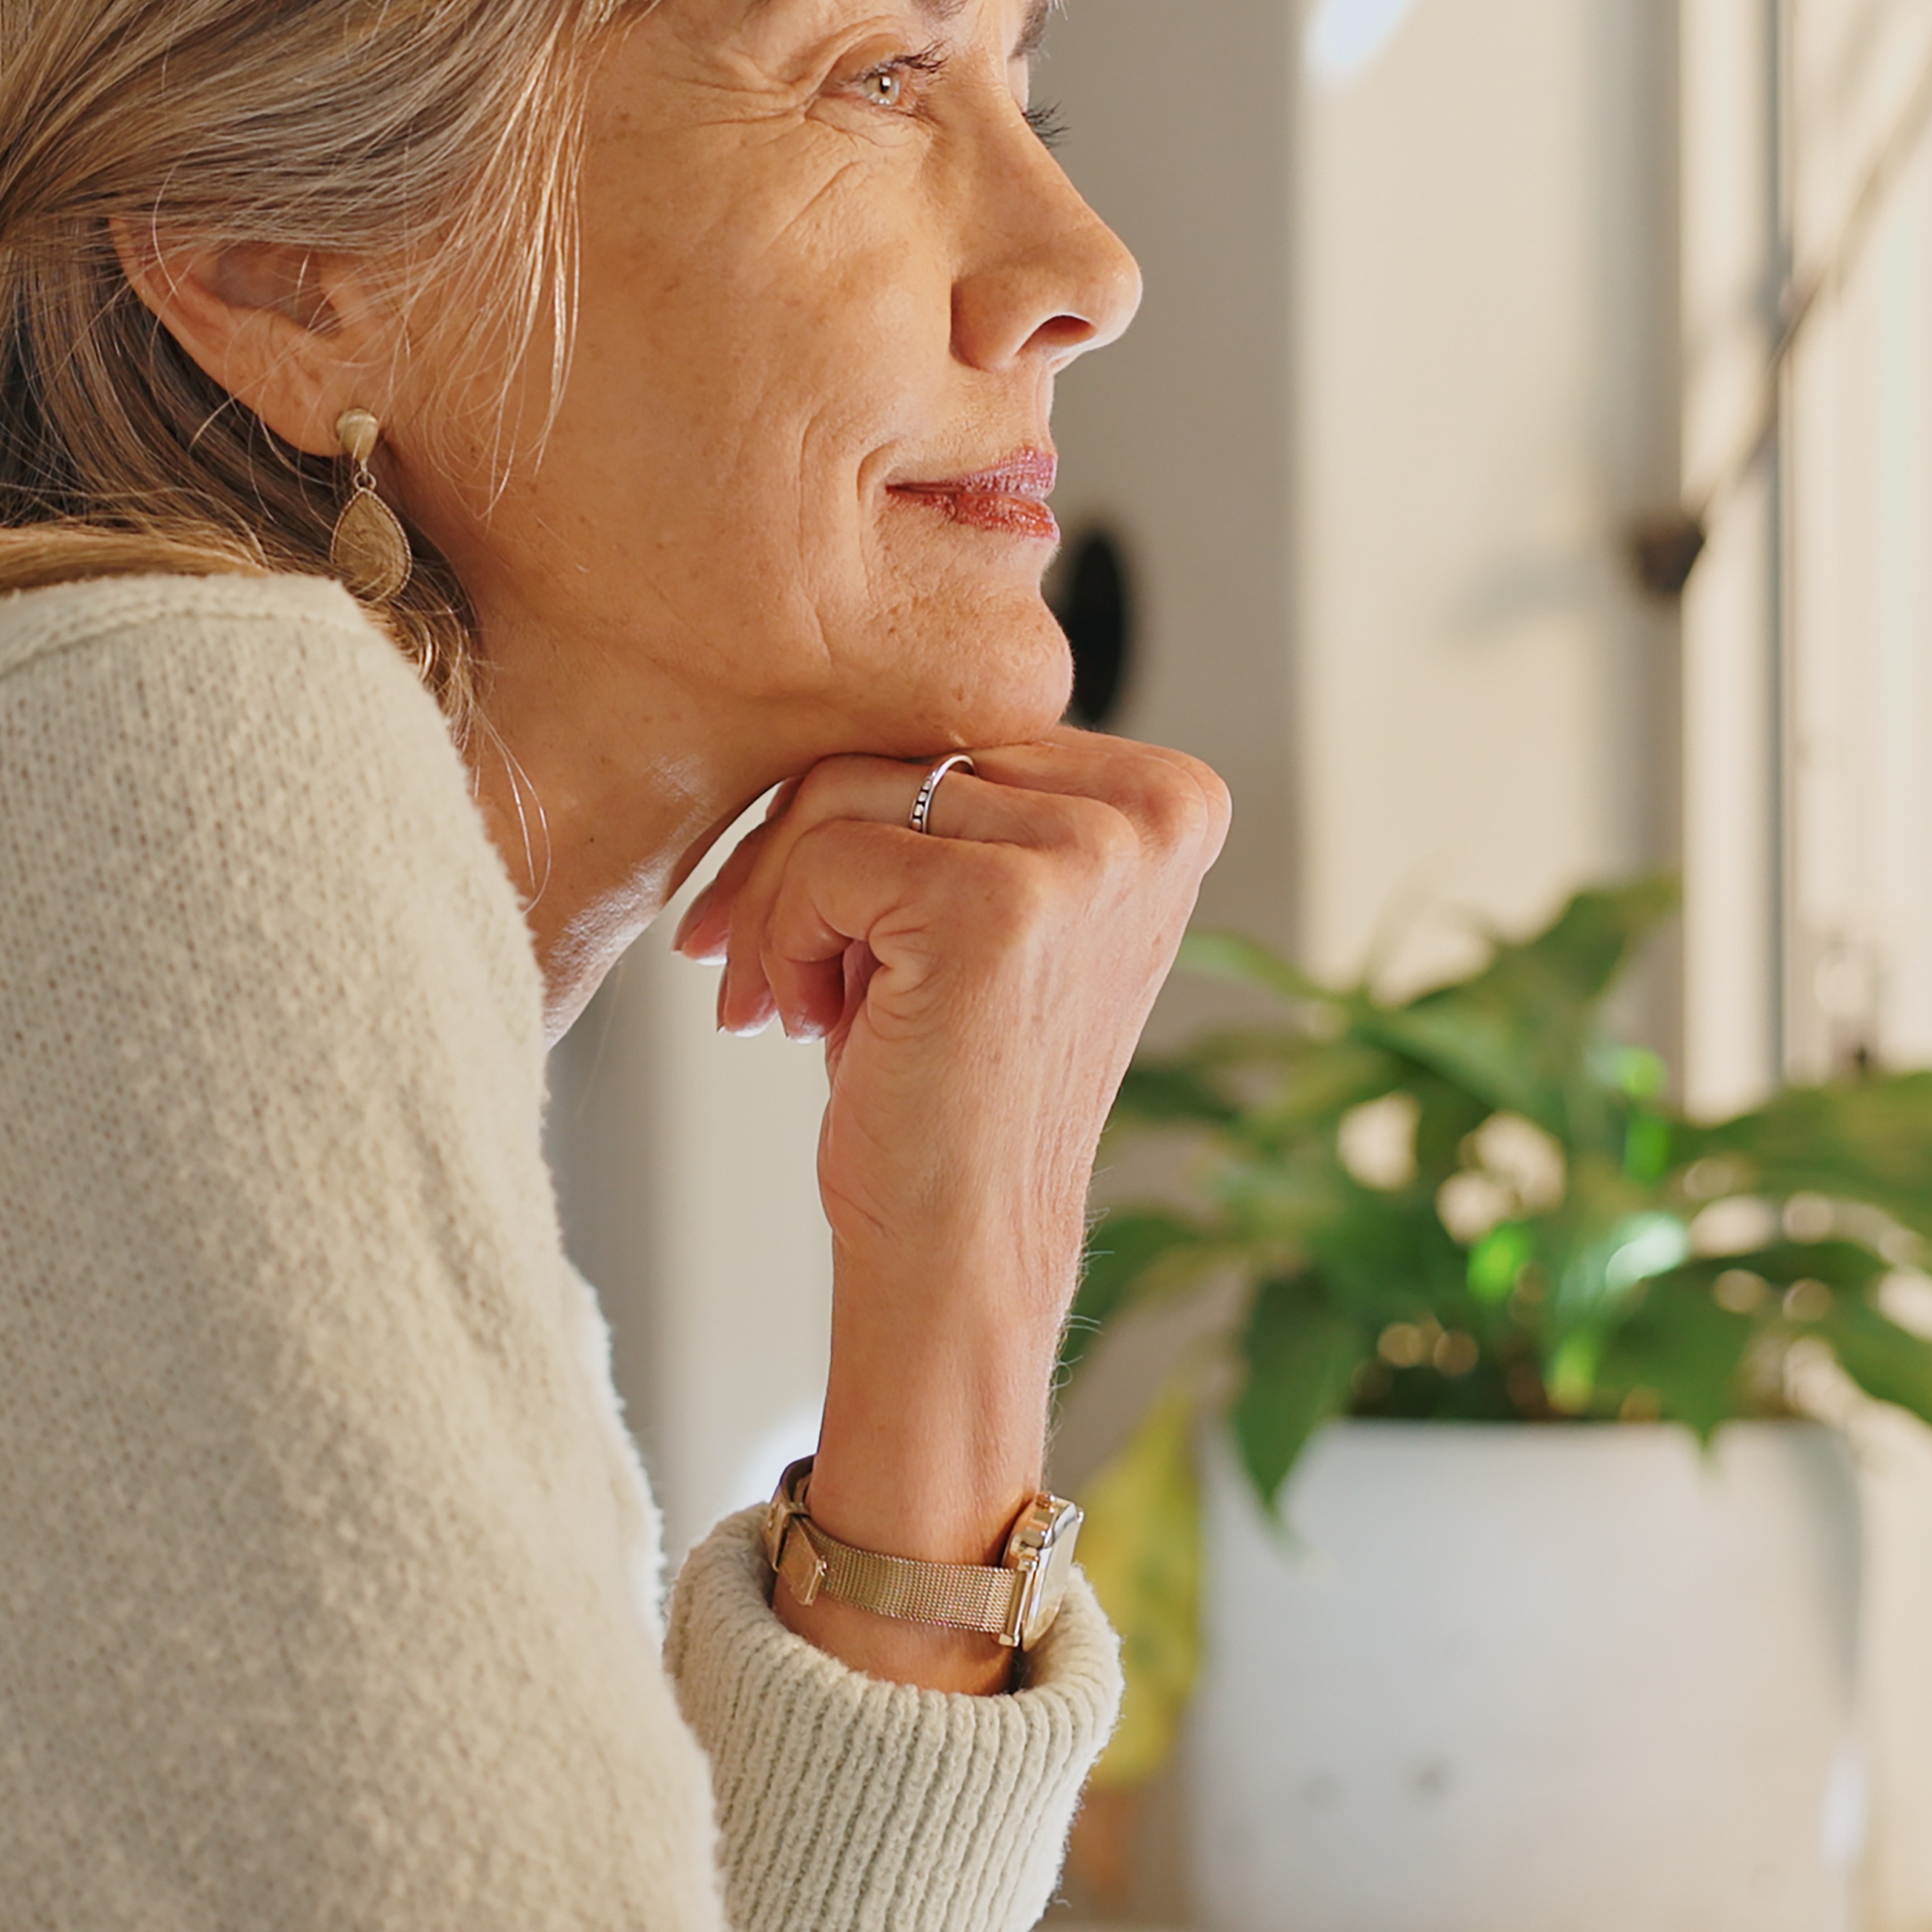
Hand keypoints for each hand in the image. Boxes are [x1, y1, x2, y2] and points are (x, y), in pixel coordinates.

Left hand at [669, 733, 1229, 1689]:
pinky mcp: (1001, 901)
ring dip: (784, 900)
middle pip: (902, 740)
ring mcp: (1087, 852)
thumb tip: (824, 682)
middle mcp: (1155, 810)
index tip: (812, 914)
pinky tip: (807, 1022)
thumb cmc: (950, 1084)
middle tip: (759, 964)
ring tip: (798, 1003)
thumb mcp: (984, 906)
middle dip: (800, 850)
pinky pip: (824, 853)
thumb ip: (959, 794)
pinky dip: (783, 938)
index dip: (859, 809)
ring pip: (846, 788)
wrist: (960, 1248)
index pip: (960, 722)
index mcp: (1172, 797)